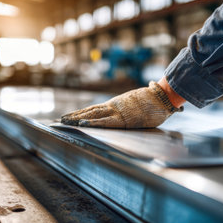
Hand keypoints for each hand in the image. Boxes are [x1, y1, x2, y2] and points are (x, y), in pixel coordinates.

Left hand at [61, 81, 182, 127]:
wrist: (160, 97)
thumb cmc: (153, 102)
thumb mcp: (138, 105)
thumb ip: (132, 108)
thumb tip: (132, 110)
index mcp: (115, 105)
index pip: (94, 109)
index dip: (81, 112)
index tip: (70, 115)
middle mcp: (112, 107)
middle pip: (89, 111)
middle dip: (74, 116)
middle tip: (61, 119)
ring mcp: (116, 112)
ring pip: (93, 115)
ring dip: (78, 119)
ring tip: (65, 122)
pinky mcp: (122, 119)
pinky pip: (103, 122)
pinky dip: (91, 123)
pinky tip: (81, 125)